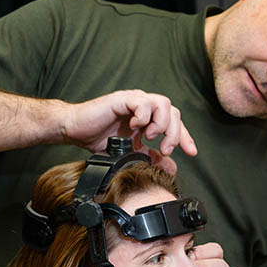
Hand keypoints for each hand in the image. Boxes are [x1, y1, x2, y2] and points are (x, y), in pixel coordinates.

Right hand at [61, 90, 197, 173]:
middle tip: (165, 150)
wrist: (75, 130)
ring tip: (150, 138)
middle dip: (174, 133)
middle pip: (173, 112)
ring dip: (161, 124)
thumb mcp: (131, 153)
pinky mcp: (121, 99)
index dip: (185, 137)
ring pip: (162, 103)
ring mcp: (133, 101)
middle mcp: (144, 106)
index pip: (175, 122)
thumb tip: (171, 167)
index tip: (191, 153)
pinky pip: (142, 101)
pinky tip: (135, 128)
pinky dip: (143, 115)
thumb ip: (150, 157)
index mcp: (149, 117)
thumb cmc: (100, 138)